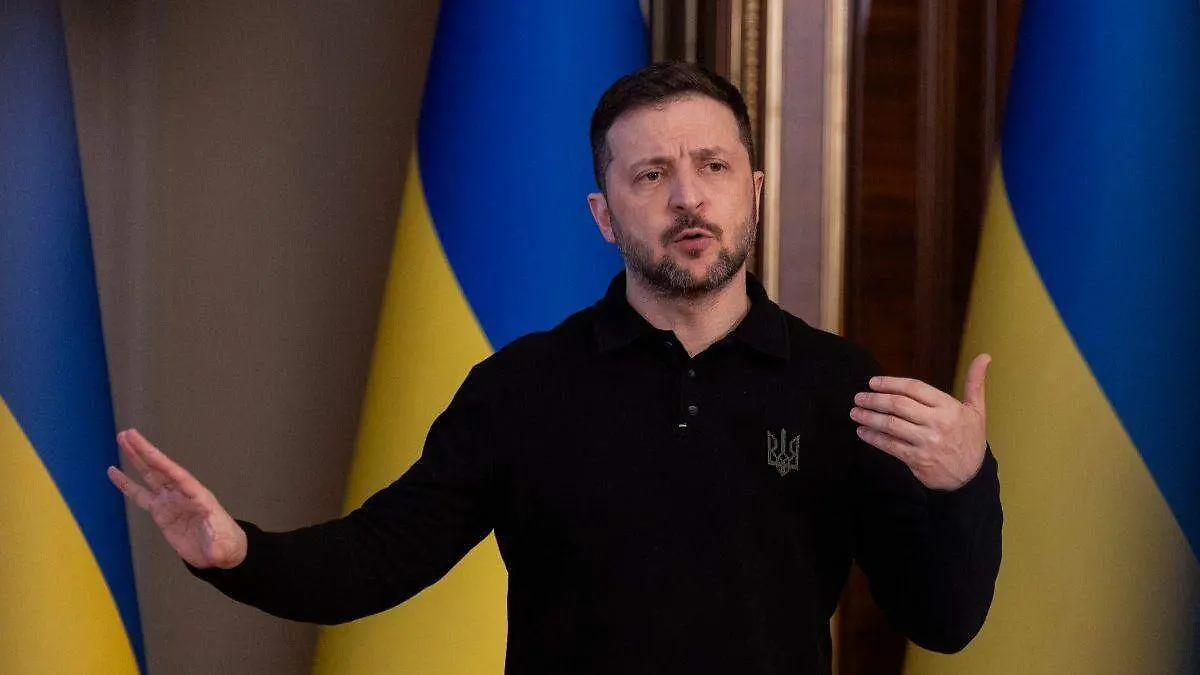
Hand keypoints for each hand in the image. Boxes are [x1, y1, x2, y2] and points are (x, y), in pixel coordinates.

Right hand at [107, 429, 246, 568]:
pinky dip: (127, 484)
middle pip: (160, 469)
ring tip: (122, 440)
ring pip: (150, 476)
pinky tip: (114, 473)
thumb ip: (216, 546)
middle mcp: (182, 493)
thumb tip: (214, 553)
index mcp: (197, 496)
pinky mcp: (161, 511)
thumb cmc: (225, 544)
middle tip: (127, 433)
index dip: (163, 464)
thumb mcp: (222, 546)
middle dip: (145, 452)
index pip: (178, 476)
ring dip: (136, 459)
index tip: (148, 450)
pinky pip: (140, 495)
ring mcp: (170, 500)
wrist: (220, 551)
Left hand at [850, 354, 990, 490]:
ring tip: (855, 413)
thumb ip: (975, 383)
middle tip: (859, 397)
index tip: (873, 383)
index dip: (890, 383)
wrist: (971, 477)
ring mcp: (926, 442)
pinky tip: (862, 431)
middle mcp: (937, 423)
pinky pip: (890, 445)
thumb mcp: (977, 411)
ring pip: (890, 425)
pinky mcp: (917, 459)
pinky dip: (873, 437)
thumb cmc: (970, 440)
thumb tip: (985, 356)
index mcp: (949, 407)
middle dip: (874, 399)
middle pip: (898, 405)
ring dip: (869, 417)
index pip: (914, 388)